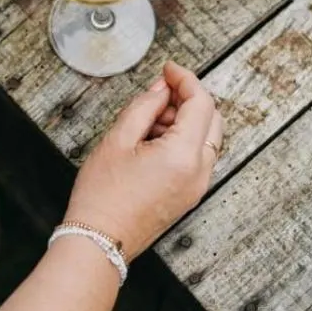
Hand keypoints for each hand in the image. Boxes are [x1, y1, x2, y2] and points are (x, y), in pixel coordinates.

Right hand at [64, 62, 223, 259]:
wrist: (99, 241)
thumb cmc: (102, 196)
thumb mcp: (117, 139)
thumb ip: (145, 106)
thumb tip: (162, 88)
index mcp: (183, 155)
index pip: (201, 103)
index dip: (186, 79)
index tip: (169, 69)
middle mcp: (199, 172)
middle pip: (213, 119)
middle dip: (189, 98)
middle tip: (161, 89)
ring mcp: (197, 186)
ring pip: (207, 138)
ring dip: (186, 119)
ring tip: (149, 119)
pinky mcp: (190, 195)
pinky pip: (198, 157)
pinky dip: (184, 139)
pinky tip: (153, 139)